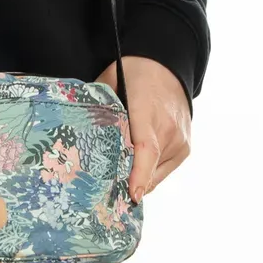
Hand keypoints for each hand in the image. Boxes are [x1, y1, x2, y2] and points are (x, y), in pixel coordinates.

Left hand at [95, 56, 190, 202]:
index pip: (146, 148)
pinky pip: (164, 170)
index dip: (139, 174)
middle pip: (148, 166)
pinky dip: (149, 174)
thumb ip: (97, 108)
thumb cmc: (132, 74)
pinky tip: (133, 172)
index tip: (132, 195)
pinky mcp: (185, 148)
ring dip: (138, 179)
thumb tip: (77, 130)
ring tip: (116, 181)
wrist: (166, 67)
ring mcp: (180, 140)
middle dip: (128, 182)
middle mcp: (169, 129)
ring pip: (156, 173)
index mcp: (147, 111)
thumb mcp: (108, 83)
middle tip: (105, 195)